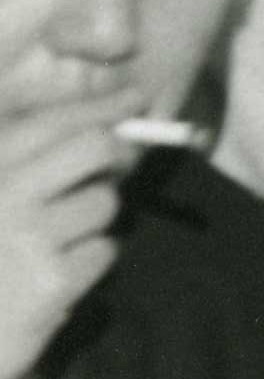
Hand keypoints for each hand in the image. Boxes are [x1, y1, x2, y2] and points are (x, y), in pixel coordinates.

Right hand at [0, 99, 135, 378]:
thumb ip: (21, 170)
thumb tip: (98, 131)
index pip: (48, 124)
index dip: (98, 107)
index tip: (134, 98)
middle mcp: (2, 195)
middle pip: (94, 149)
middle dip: (111, 158)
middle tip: (104, 173)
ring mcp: (28, 237)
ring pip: (104, 204)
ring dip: (90, 222)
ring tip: (54, 244)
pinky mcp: (52, 280)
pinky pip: (103, 251)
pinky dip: (89, 262)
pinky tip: (55, 277)